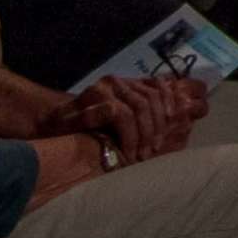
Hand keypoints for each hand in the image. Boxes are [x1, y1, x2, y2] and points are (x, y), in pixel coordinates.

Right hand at [60, 75, 206, 162]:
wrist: (53, 127)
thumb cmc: (90, 130)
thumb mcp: (123, 122)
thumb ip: (147, 116)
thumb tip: (185, 118)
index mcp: (130, 84)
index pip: (162, 86)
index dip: (174, 102)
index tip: (179, 123)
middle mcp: (120, 82)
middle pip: (154, 98)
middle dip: (159, 126)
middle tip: (155, 150)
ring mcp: (108, 87)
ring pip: (141, 106)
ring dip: (144, 134)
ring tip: (141, 155)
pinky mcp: (97, 98)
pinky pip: (123, 116)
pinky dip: (129, 136)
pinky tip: (126, 152)